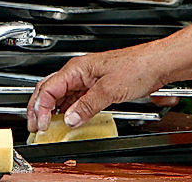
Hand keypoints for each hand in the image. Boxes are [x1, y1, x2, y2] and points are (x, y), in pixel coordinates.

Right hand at [26, 45, 167, 132]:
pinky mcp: (95, 85)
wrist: (156, 63)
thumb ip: (87, 105)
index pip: (48, 88)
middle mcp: (79, 71)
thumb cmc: (138, 66)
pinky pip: (73, 98)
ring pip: (60, 94)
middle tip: (35, 127)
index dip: (40, 108)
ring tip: (47, 126)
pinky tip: (67, 120)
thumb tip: (69, 119)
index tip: (41, 125)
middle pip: (48, 90)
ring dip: (51, 110)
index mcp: (77, 68)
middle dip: (38, 108)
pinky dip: (66, 110)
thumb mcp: (109, 90)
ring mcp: (87, 78)